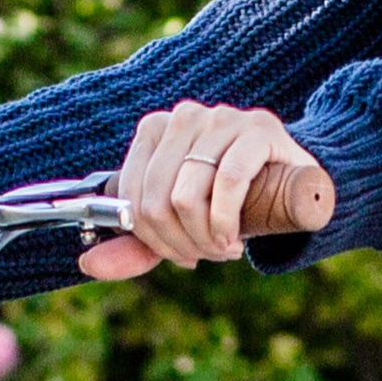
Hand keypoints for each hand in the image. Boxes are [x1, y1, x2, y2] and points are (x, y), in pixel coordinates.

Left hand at [84, 101, 319, 280]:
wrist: (294, 181)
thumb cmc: (231, 201)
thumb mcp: (179, 224)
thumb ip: (136, 245)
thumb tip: (87, 264)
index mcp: (156, 130)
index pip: (131, 197)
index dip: (152, 239)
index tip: (180, 255)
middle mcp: (184, 117)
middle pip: (156, 200)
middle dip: (180, 242)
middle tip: (206, 254)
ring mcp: (221, 118)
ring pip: (186, 195)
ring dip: (205, 237)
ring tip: (223, 246)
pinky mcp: (259, 127)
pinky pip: (227, 181)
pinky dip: (225, 221)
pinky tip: (235, 237)